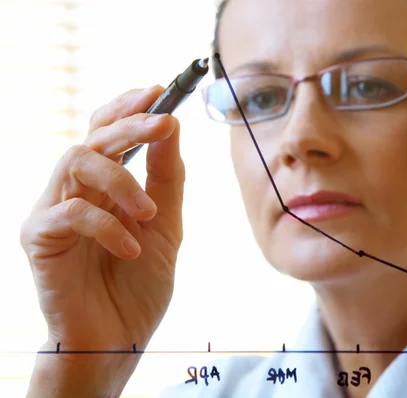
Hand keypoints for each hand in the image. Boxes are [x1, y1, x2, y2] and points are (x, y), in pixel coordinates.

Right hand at [20, 86, 184, 355]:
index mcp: (105, 186)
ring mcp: (53, 210)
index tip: (157, 91)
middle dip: (130, 125)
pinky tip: (130, 249)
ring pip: (76, 161)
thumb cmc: (138, 283)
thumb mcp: (166, 224)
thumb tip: (172, 124)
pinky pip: (68, 212)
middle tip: (164, 124)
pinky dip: (106, 226)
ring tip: (149, 214)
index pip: (106, 131)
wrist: (118, 337)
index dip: (126, 107)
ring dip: (121, 180)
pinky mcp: (38, 238)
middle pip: (92, 137)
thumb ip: (166, 177)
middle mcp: (76, 190)